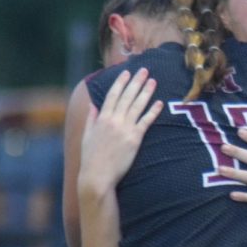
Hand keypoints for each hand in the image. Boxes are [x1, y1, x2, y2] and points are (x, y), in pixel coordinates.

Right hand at [78, 68, 161, 192]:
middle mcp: (114, 120)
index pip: (112, 95)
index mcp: (101, 118)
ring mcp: (125, 129)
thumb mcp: (87, 136)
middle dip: (136, 81)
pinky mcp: (134, 139)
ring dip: (146, 92)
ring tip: (153, 81)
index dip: (120, 82)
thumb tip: (93, 106)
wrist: (97, 176)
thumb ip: (91, 119)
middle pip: (127, 96)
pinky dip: (153, 111)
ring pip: (138, 106)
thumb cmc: (90, 158)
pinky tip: (159, 103)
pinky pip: (146, 122)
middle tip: (144, 70)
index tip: (126, 71)